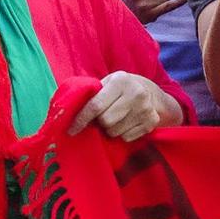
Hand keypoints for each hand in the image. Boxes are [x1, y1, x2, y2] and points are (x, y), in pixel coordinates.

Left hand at [65, 71, 181, 140]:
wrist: (152, 92)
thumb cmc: (121, 88)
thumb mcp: (107, 83)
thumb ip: (91, 94)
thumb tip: (67, 112)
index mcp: (120, 80)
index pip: (95, 105)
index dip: (81, 119)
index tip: (71, 130)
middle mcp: (136, 93)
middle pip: (106, 121)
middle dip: (99, 122)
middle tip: (102, 117)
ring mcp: (146, 108)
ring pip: (115, 132)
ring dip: (110, 129)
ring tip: (116, 118)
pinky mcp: (152, 122)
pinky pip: (127, 138)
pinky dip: (123, 134)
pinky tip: (127, 122)